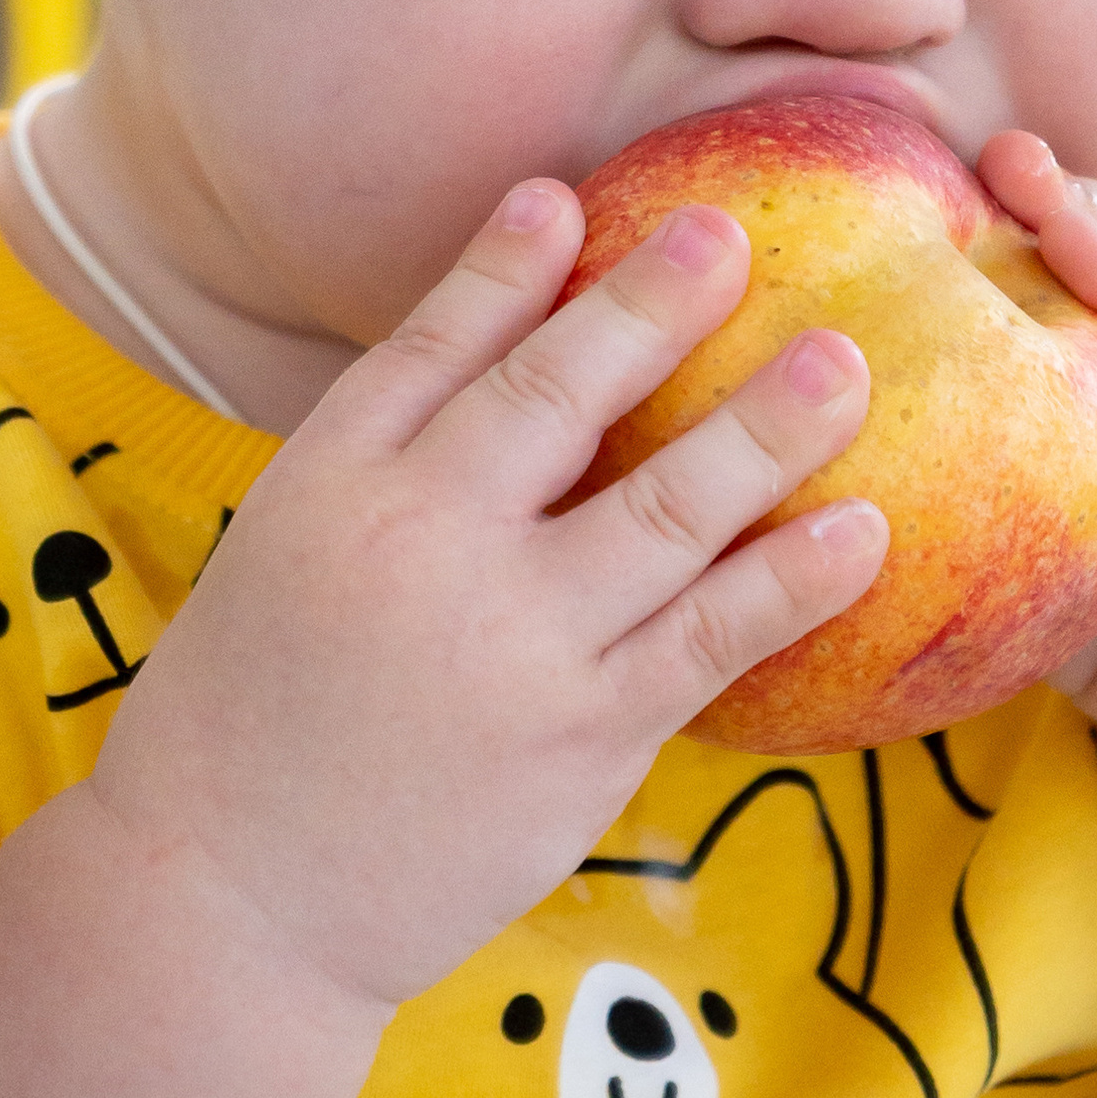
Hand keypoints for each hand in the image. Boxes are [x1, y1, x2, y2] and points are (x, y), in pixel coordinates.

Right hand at [82, 182, 884, 1012]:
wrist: (233, 901)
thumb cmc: (261, 712)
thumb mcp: (288, 543)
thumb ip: (389, 436)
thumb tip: (500, 314)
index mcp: (334, 481)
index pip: (433, 345)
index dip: (506, 266)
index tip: (569, 196)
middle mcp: (422, 540)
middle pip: (555, 394)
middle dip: (652, 306)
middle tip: (732, 236)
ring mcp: (511, 640)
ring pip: (664, 506)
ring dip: (763, 426)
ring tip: (844, 367)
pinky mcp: (583, 734)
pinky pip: (711, 638)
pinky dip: (792, 579)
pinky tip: (863, 530)